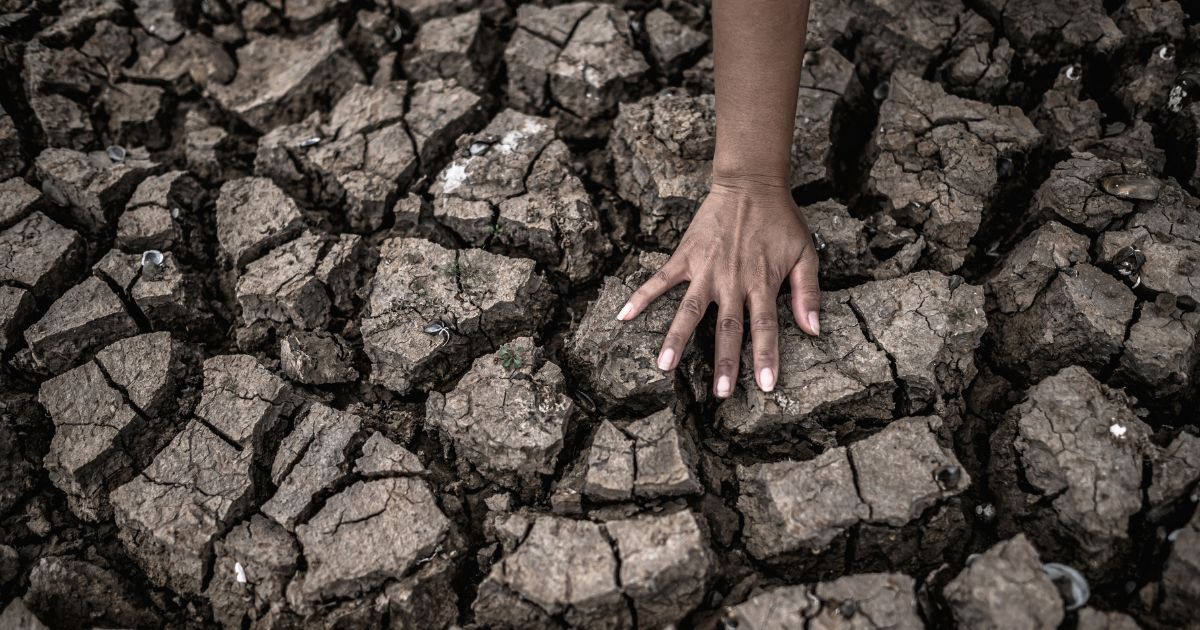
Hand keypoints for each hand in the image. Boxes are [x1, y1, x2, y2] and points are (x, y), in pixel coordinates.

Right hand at [616, 175, 821, 398]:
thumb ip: (808, 292)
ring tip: (664, 366)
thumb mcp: (806, 253)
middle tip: (720, 393)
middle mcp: (732, 280)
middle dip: (724, 362)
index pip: (764, 327)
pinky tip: (624, 317)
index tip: (766, 385)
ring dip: (677, 338)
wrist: (750, 184)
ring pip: (690, 311)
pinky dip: (641, 297)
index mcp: (761, 282)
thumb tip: (813, 329)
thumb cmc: (782, 220)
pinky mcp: (685, 257)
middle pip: (727, 328)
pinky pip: (660, 280)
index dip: (766, 356)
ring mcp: (705, 269)